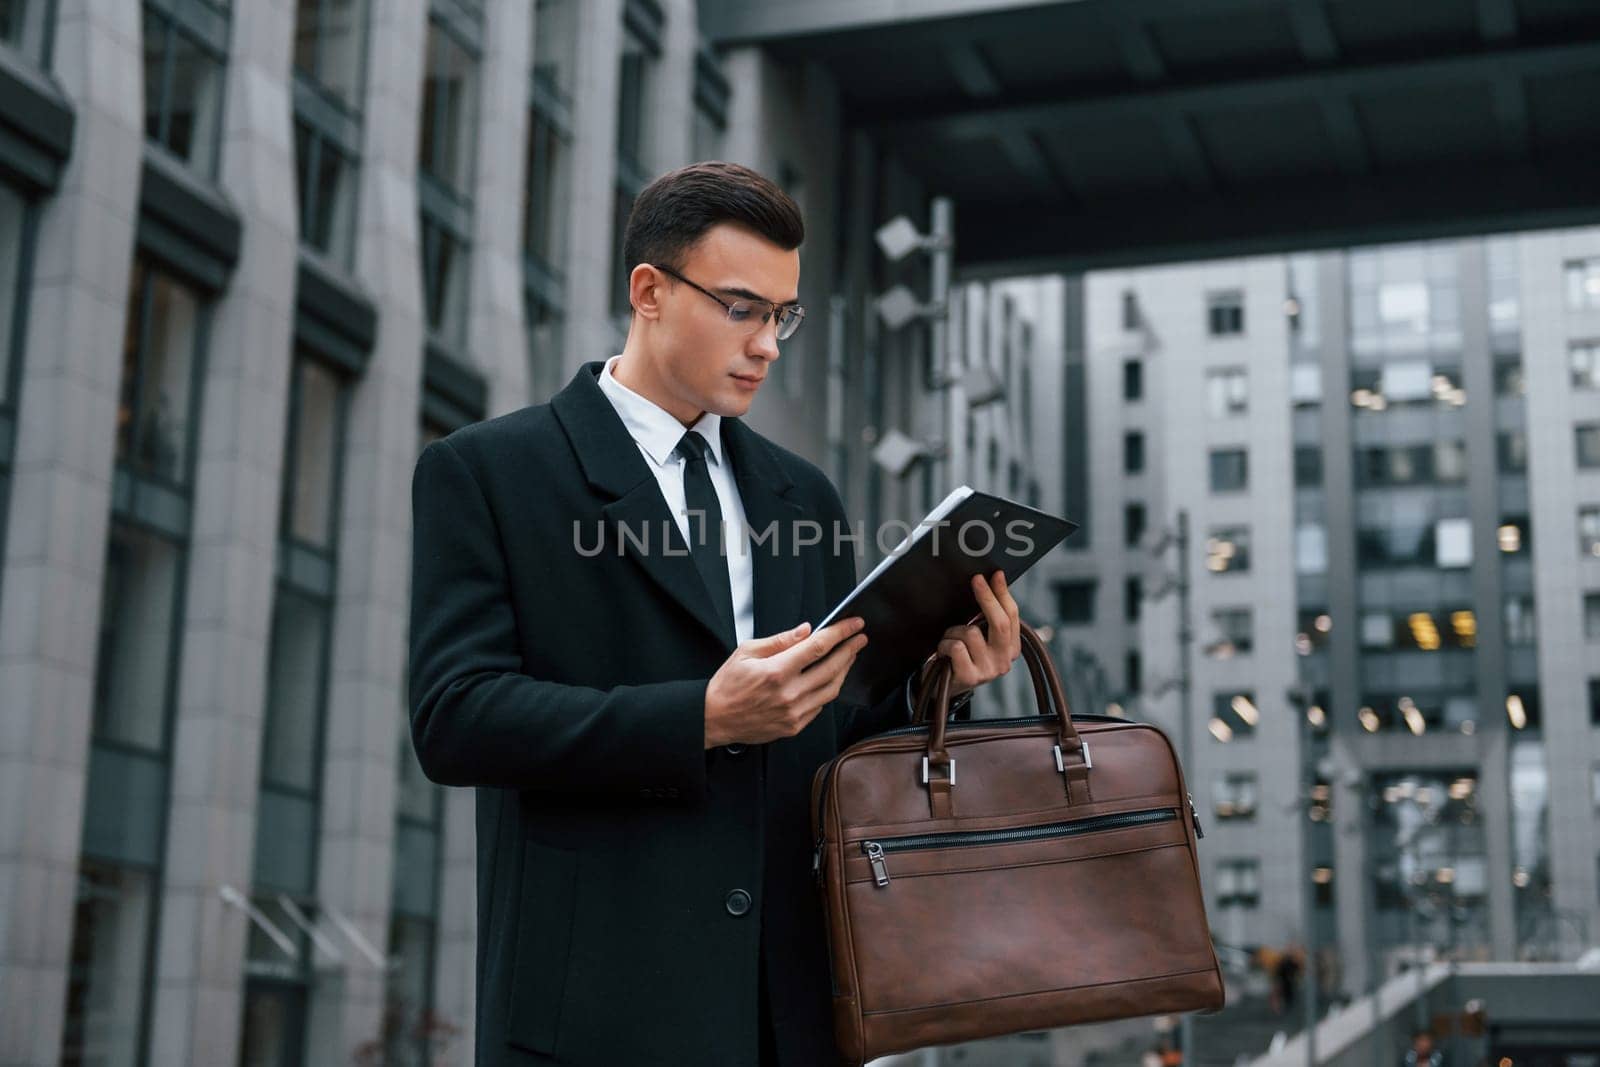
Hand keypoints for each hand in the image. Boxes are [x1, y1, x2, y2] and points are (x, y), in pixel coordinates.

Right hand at [703, 618, 868, 747]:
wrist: (713, 718)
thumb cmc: (727, 685)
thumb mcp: (746, 652)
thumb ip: (779, 641)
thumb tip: (805, 631)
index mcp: (777, 671)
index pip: (819, 647)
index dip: (840, 633)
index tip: (853, 625)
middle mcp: (789, 693)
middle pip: (832, 667)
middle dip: (850, 649)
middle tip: (860, 638)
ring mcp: (794, 712)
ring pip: (832, 689)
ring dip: (844, 670)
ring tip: (849, 656)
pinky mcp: (794, 726)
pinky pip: (820, 705)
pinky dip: (828, 689)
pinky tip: (829, 678)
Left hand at [923, 571, 1021, 699]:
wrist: (942, 687)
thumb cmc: (960, 656)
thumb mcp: (979, 637)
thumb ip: (987, 618)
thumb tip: (991, 581)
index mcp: (1011, 648)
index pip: (1012, 616)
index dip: (1003, 594)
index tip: (995, 575)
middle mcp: (1004, 661)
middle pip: (1000, 623)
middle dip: (987, 598)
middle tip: (976, 580)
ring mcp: (989, 670)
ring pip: (971, 633)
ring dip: (954, 631)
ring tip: (950, 640)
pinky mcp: (971, 677)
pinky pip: (957, 647)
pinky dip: (945, 645)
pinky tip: (943, 653)